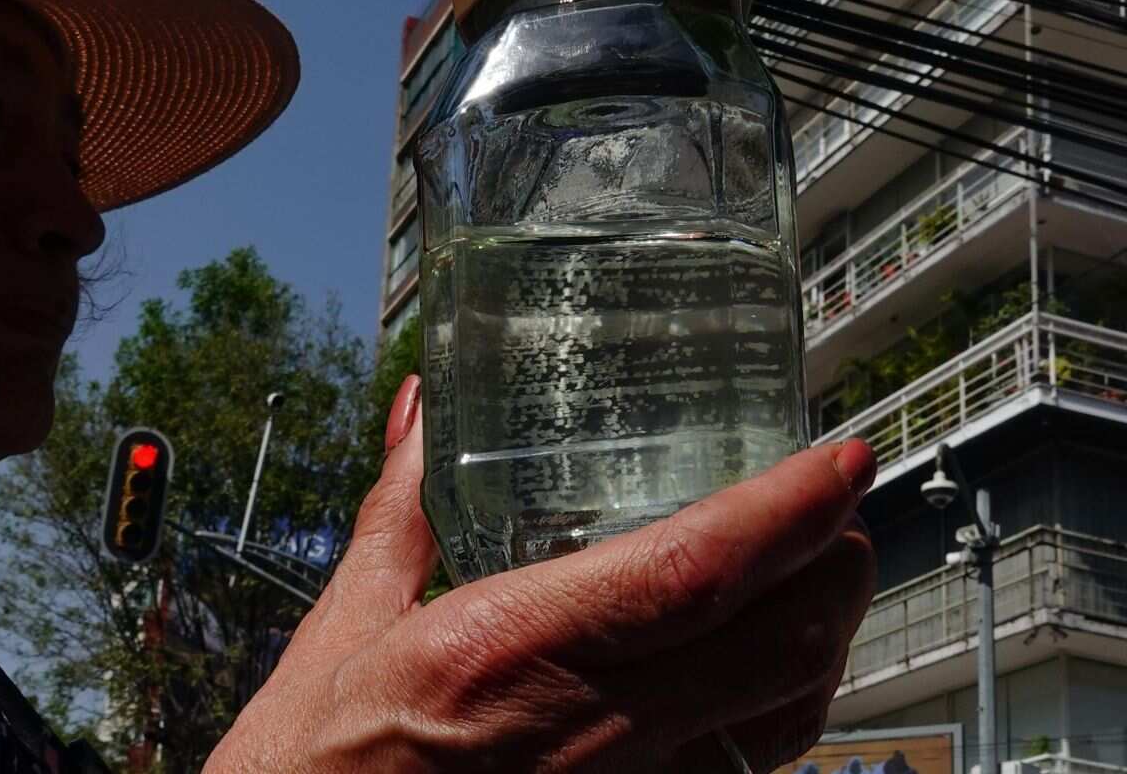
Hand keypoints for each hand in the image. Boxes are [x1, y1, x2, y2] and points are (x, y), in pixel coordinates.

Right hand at [207, 376, 876, 772]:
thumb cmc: (309, 766)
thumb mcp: (344, 625)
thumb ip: (402, 510)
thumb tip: (422, 411)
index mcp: (502, 651)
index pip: (688, 574)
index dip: (784, 512)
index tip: (838, 458)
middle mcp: (580, 731)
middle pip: (776, 647)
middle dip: (835, 568)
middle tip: (839, 506)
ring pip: (783, 721)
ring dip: (822, 639)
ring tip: (817, 574)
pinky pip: (740, 772)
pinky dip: (777, 711)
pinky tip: (761, 670)